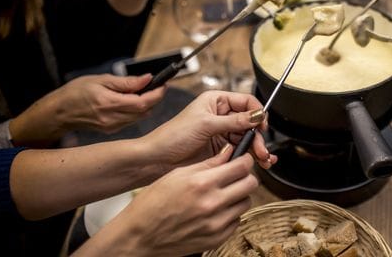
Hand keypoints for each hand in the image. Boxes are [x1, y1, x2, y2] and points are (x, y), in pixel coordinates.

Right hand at [9, 74, 165, 146]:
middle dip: (155, 98)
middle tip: (156, 85)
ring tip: (143, 91)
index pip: (143, 102)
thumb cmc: (76, 92)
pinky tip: (131, 101)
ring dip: (147, 104)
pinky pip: (132, 120)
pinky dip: (137, 110)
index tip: (163, 84)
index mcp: (109, 104)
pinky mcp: (112, 130)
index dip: (157, 94)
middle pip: (145, 111)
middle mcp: (113, 119)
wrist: (59, 112)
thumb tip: (147, 79)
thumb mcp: (100, 80)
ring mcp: (113, 127)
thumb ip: (126, 82)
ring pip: (141, 117)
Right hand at [79, 152, 257, 255]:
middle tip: (237, 175)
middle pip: (251, 184)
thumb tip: (229, 152)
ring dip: (239, 195)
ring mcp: (216, 224)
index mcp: (202, 183)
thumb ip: (208, 164)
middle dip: (246, 176)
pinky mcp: (216, 238)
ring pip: (246, 202)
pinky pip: (236, 221)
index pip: (242, 166)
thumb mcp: (178, 174)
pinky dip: (231, 213)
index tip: (243, 159)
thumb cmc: (153, 203)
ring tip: (223, 193)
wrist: (140, 235)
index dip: (246, 160)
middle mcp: (212, 204)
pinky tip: (216, 210)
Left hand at [144, 90, 277, 169]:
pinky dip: (251, 156)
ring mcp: (222, 132)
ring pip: (248, 138)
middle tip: (261, 150)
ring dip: (257, 148)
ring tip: (263, 159)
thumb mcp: (205, 124)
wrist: (158, 159)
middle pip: (250, 122)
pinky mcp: (221, 149)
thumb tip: (256, 116)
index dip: (257, 113)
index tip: (262, 126)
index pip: (246, 102)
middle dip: (258, 136)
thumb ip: (234, 121)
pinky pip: (241, 150)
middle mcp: (221, 115)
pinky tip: (258, 162)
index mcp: (216, 101)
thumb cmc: (173, 136)